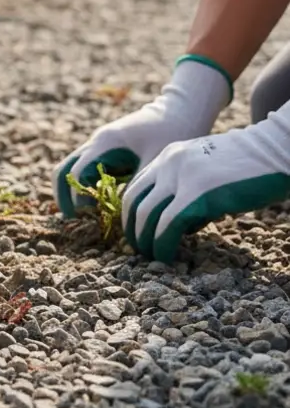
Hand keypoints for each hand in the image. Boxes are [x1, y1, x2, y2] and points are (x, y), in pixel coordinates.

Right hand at [55, 56, 231, 217]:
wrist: (182, 110)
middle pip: (64, 170)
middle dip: (65, 196)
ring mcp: (99, 145)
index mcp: (105, 143)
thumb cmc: (174, 132)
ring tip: (87, 215)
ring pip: (71, 170)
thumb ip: (137, 186)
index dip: (79, 197)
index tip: (91, 215)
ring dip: (74, 191)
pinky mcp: (107, 150)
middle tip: (76, 218)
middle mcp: (96, 142)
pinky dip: (87, 186)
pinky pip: (86, 169)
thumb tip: (123, 213)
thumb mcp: (156, 162)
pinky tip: (102, 203)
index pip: (77, 173)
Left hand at [122, 117, 289, 261]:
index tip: (137, 233)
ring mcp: (182, 177)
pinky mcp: (198, 193)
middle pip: (133, 202)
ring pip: (146, 214)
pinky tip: (168, 255)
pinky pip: (168, 224)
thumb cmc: (249, 168)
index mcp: (168, 156)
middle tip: (140, 250)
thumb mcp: (207, 173)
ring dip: (145, 241)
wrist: (275, 151)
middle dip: (132, 230)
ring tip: (153, 257)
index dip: (131, 215)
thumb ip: (187, 191)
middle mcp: (168, 163)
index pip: (135, 188)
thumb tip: (179, 226)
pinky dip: (162, 243)